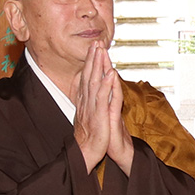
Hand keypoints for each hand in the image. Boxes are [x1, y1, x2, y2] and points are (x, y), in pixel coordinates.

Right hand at [73, 48, 110, 171]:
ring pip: (94, 82)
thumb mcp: (87, 116)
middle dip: (93, 58)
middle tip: (97, 42)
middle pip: (88, 75)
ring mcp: (91, 107)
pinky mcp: (98, 115)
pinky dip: (105, 84)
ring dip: (98, 66)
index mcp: (84, 101)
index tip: (93, 48)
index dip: (90, 62)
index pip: (86, 77)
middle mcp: (85, 101)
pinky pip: (102, 97)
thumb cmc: (89, 137)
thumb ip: (88, 102)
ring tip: (101, 51)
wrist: (85, 153)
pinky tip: (110, 73)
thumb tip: (88, 92)